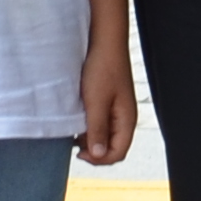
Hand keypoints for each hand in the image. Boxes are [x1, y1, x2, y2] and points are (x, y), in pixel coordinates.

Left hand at [76, 38, 138, 166]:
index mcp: (127, 120)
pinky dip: (88, 127)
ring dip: (90, 139)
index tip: (78, 152)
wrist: (103, 41)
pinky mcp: (107, 103)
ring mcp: (116, 110)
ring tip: (73, 130)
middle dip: (94, 151)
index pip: (118, 153)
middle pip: (112, 147)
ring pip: (104, 136)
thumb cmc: (102, 68)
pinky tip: (76, 119)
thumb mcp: (96, 101)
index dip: (99, 159)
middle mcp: (124, 118)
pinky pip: (100, 124)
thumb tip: (99, 155)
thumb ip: (97, 129)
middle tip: (74, 143)